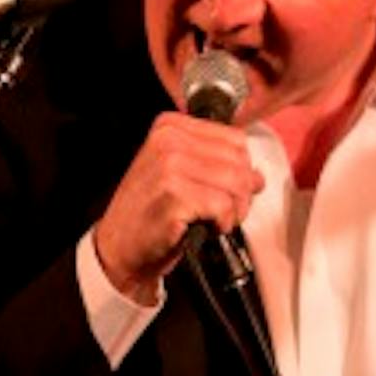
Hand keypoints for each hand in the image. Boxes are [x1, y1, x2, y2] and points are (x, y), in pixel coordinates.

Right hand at [91, 113, 263, 303]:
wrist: (119, 248)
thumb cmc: (148, 214)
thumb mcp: (176, 174)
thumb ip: (214, 163)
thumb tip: (256, 176)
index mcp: (169, 127)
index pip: (235, 139)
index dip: (240, 169)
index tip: (226, 190)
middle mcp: (168, 140)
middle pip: (239, 160)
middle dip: (241, 191)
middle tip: (224, 211)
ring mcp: (169, 166)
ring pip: (237, 182)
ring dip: (234, 209)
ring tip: (216, 220)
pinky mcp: (174, 194)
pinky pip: (224, 205)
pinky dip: (223, 222)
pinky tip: (207, 228)